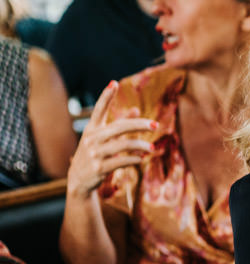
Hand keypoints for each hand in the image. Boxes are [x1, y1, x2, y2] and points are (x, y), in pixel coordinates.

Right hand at [66, 81, 156, 200]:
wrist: (79, 180)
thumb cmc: (95, 154)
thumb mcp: (103, 138)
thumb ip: (119, 124)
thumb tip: (136, 109)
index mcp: (92, 129)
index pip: (99, 109)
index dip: (106, 96)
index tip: (114, 83)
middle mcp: (92, 139)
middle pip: (119, 127)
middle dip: (139, 125)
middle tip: (156, 125)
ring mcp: (94, 153)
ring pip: (123, 145)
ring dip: (140, 146)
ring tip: (152, 148)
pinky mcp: (99, 168)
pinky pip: (121, 161)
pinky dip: (133, 159)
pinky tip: (141, 159)